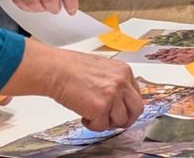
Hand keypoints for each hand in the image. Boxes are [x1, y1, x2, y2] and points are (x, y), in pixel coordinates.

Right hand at [3, 40, 142, 131]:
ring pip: (120, 121)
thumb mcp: (102, 68)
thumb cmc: (71, 67)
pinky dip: (92, 126)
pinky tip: (84, 117)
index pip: (136, 94)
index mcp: (124, 71)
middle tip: (113, 121)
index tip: (120, 111)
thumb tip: (118, 99)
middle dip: (126, 119)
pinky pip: (102, 126)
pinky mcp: (101, 108)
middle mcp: (122, 82)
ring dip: (106, 122)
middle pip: (137, 109)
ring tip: (92, 116)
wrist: (56, 69)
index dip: (128, 106)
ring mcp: (113, 95)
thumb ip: (114, 82)